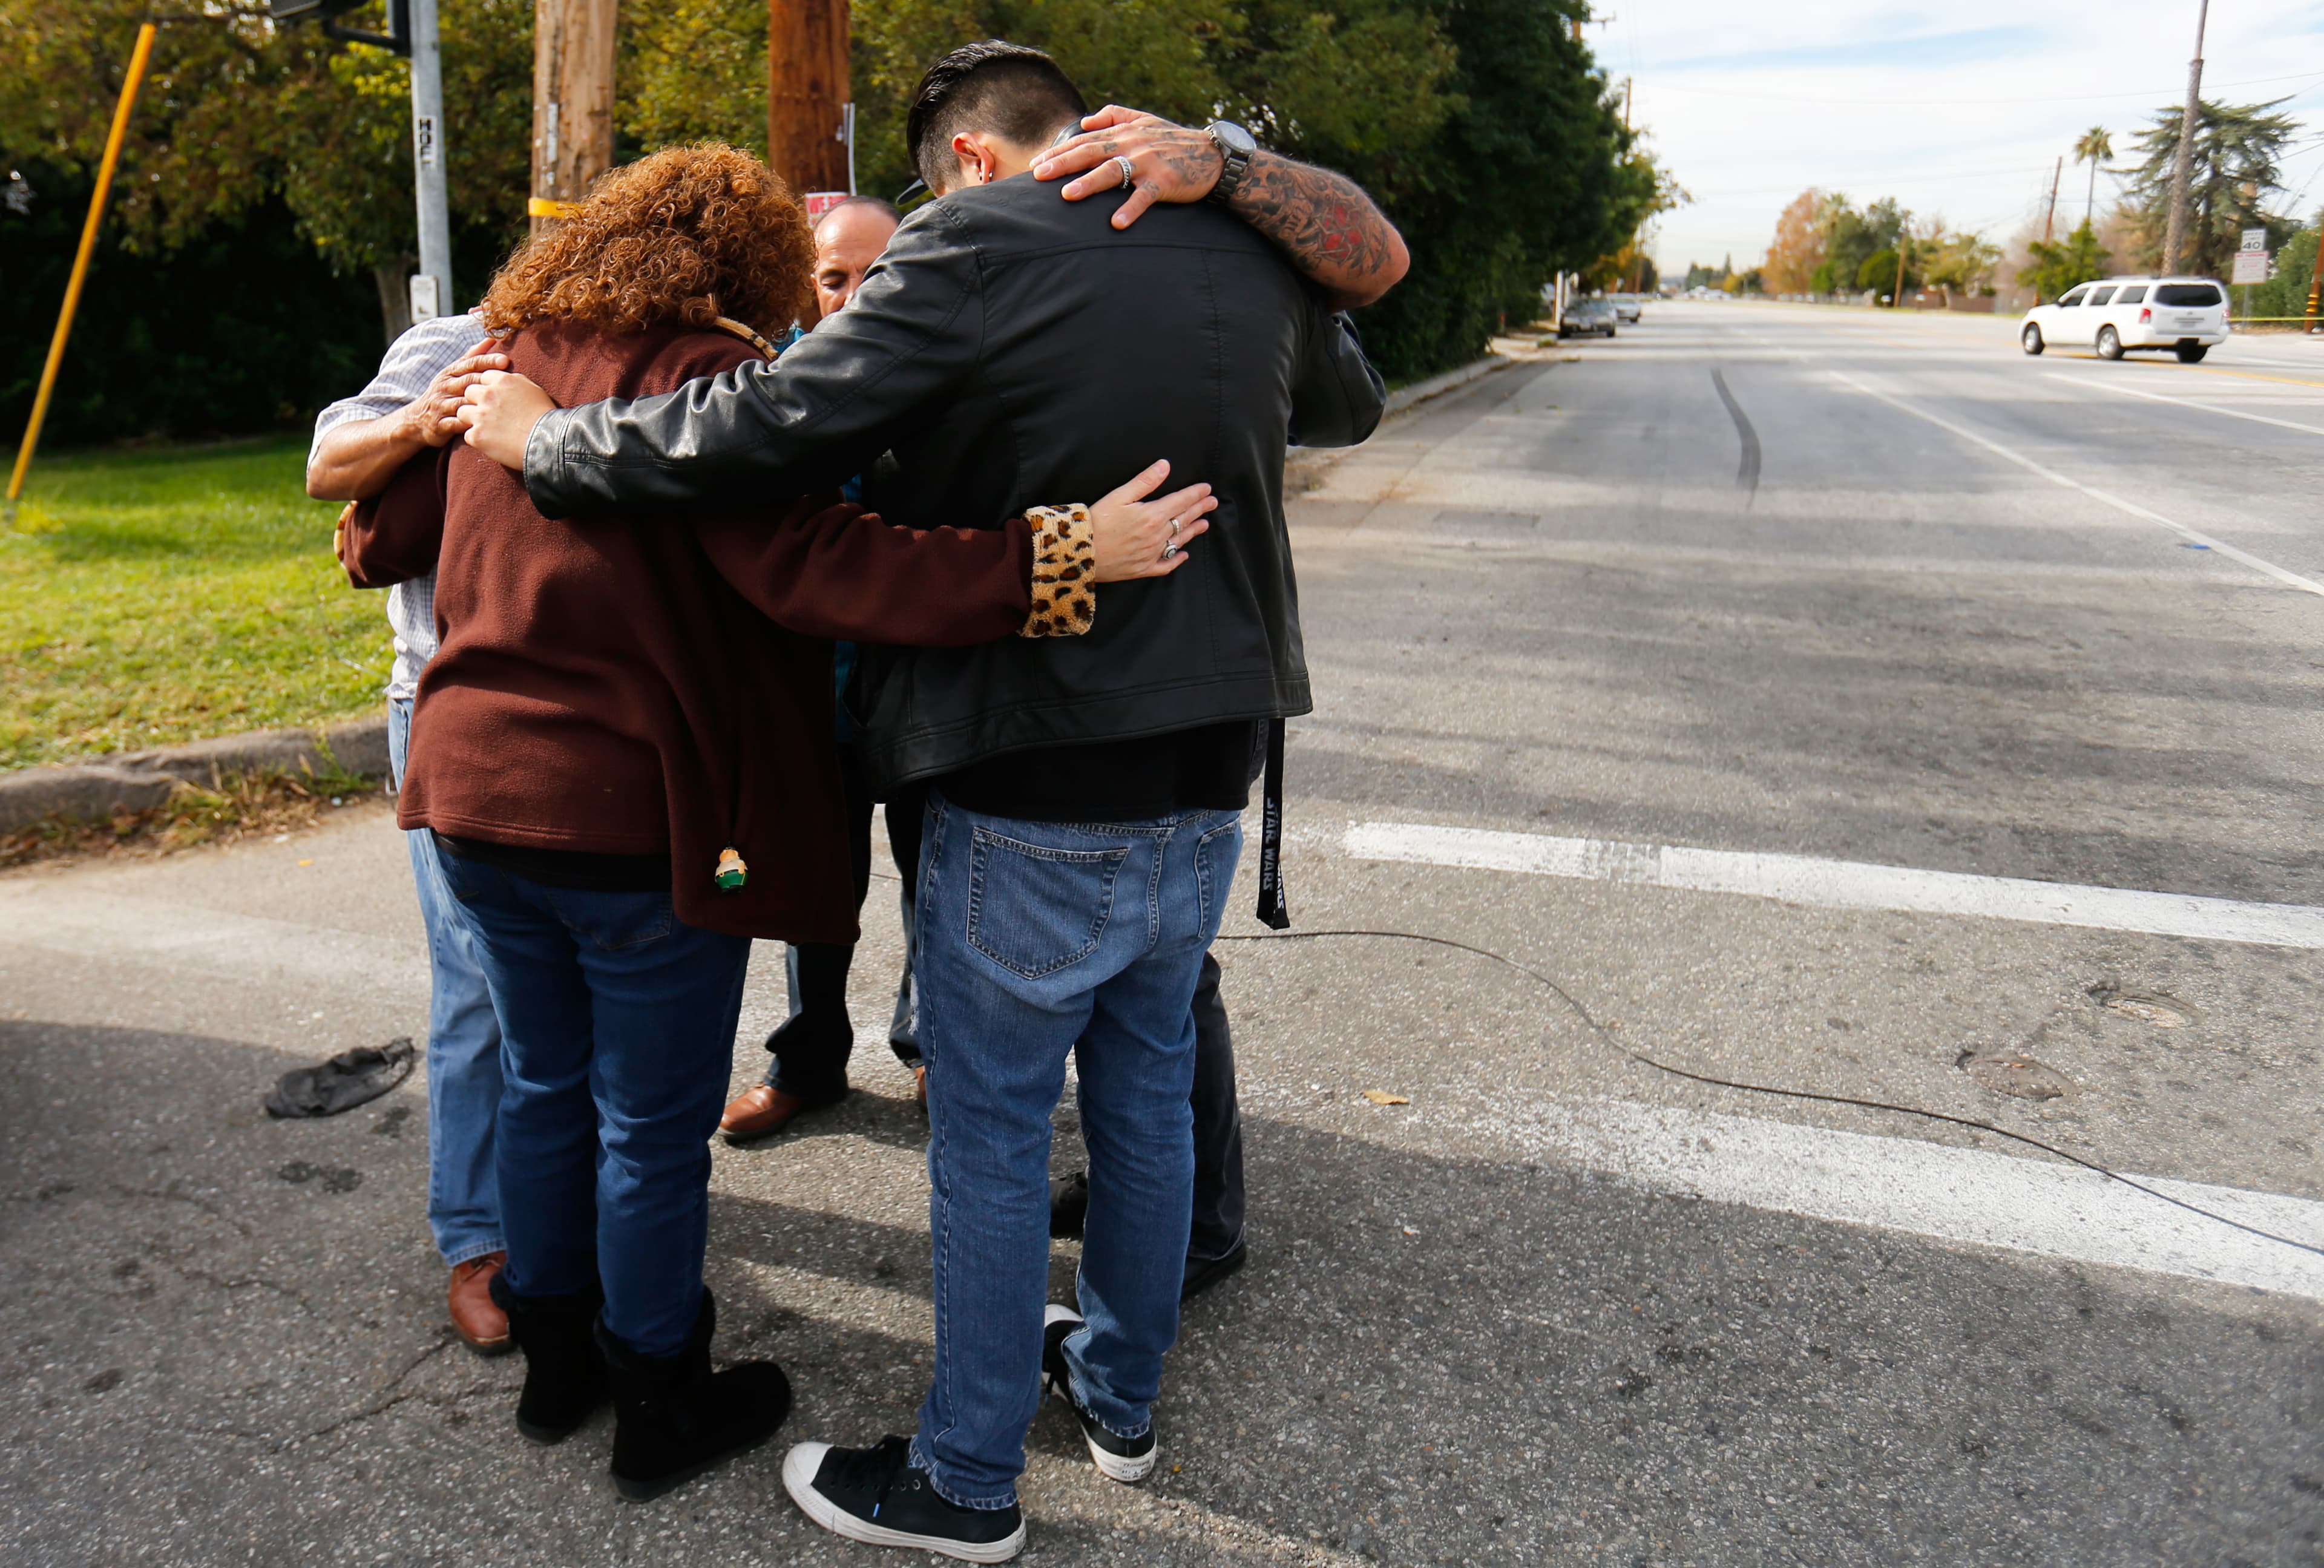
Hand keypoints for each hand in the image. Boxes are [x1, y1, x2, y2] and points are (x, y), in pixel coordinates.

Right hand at [400, 348, 509, 446]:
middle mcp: (445, 387)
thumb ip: (472, 357)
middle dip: (488, 380)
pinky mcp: (440, 425)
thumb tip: (491, 340)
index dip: (487, 361)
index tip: (505, 360)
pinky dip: (470, 425)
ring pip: (463, 403)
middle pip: (468, 382)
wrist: (418, 419)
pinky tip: (488, 426)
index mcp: (450, 373)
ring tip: (503, 405)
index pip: (470, 364)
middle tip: (508, 381)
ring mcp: (442, 406)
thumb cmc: (444, 393)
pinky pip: (456, 424)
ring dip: (481, 404)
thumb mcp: (453, 373)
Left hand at [455, 371, 557, 470]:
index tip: (495, 398)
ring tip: (486, 429)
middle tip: (489, 414)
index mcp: (502, 381)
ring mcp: (480, 415)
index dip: (489, 388)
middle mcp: (488, 395)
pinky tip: (491, 443)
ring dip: (472, 419)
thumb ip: (515, 381)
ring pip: (462, 412)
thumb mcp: (533, 389)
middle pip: (469, 392)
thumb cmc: (545, 416)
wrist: (548, 442)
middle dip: (476, 401)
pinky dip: (478, 440)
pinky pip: (468, 435)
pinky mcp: (477, 435)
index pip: (483, 377)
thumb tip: (507, 379)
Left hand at [1032, 106, 1224, 230]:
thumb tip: (1085, 121)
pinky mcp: (1165, 181)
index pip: (1085, 141)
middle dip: (1063, 164)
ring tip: (1068, 195)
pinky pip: (1144, 196)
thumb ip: (1114, 116)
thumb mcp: (1145, 120)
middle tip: (1038, 176)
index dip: (1059, 152)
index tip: (1036, 165)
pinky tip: (1115, 223)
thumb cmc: (1175, 141)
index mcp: (1124, 133)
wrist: (1213, 155)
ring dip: (1090, 183)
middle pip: (1092, 153)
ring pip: (1114, 171)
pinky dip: (1130, 209)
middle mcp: (1132, 145)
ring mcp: (1149, 163)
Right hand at [1088, 459, 1214, 581]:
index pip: (1181, 501)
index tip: (1207, 489)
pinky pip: (1166, 565)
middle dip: (1200, 509)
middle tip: (1212, 503)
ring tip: (1204, 524)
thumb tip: (1165, 466)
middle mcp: (1157, 535)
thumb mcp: (1119, 496)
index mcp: (1152, 515)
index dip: (1196, 494)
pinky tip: (1184, 555)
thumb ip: (1144, 481)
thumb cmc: (1096, 521)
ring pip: (1179, 540)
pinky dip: (1177, 559)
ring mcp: (1152, 554)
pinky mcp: (1143, 568)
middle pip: (1184, 519)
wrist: (1080, 553)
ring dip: (1193, 530)